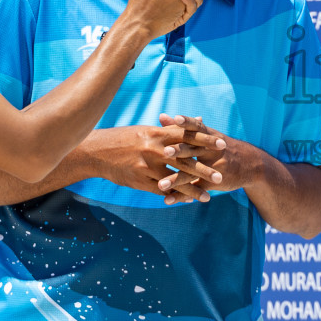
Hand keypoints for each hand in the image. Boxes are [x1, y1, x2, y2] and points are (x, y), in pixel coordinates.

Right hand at [78, 118, 225, 193]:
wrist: (97, 152)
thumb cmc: (126, 138)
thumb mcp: (149, 130)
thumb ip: (176, 128)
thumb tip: (200, 120)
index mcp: (157, 134)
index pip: (186, 136)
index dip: (205, 140)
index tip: (223, 144)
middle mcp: (153, 150)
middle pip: (184, 160)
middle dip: (204, 169)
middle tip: (222, 175)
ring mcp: (146, 167)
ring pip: (174, 180)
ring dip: (192, 190)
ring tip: (208, 197)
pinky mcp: (139, 181)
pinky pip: (161, 190)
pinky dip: (175, 195)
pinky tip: (186, 200)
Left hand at [153, 114, 277, 205]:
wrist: (251, 164)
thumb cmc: (222, 147)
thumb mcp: (208, 135)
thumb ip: (181, 128)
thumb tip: (161, 116)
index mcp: (209, 137)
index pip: (197, 127)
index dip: (188, 122)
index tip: (176, 118)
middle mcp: (211, 151)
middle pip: (193, 149)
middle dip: (179, 151)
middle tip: (165, 152)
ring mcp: (213, 167)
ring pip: (192, 173)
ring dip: (176, 179)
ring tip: (160, 185)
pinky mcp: (213, 183)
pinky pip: (195, 190)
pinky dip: (180, 196)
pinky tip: (167, 201)